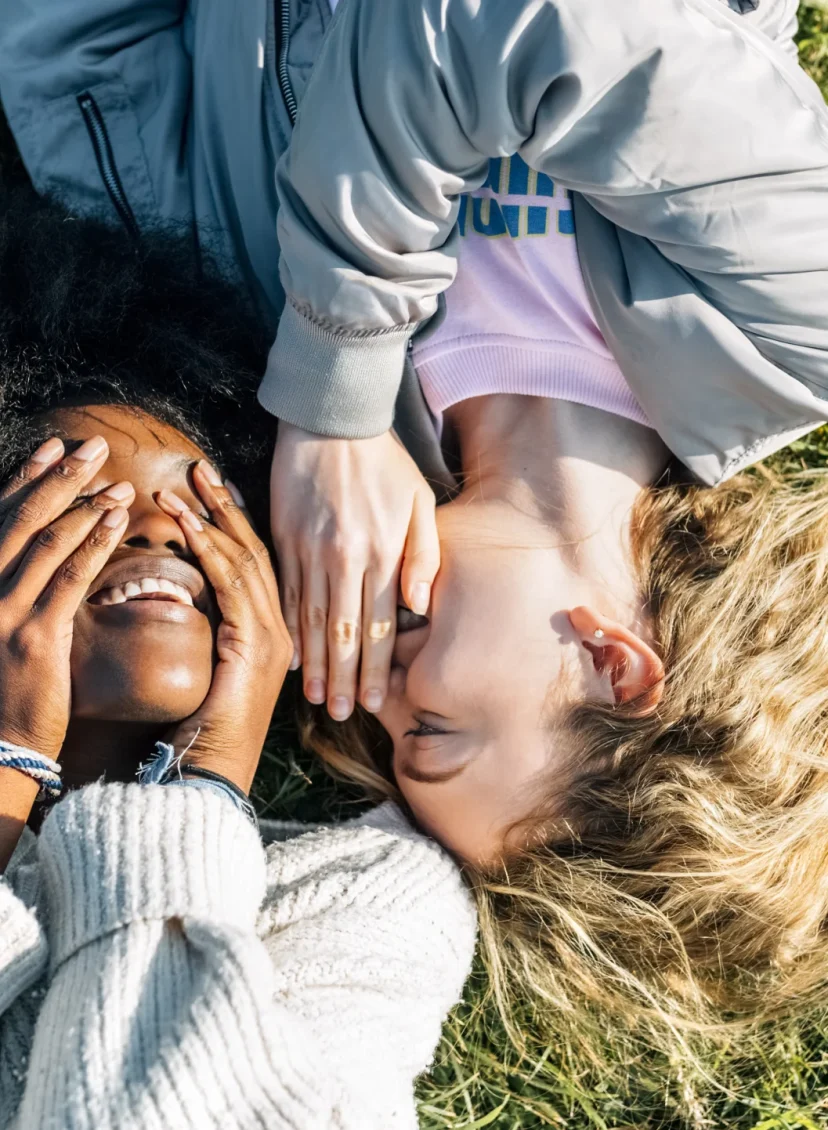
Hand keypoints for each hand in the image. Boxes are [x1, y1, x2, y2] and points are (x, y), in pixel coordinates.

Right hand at [0, 436, 132, 759]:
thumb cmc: (2, 689)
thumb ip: (12, 587)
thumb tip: (41, 549)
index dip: (25, 479)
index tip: (52, 447)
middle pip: (21, 519)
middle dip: (58, 477)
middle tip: (91, 445)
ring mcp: (2, 612)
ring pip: (45, 542)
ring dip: (84, 505)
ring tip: (117, 481)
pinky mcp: (34, 638)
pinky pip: (68, 579)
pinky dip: (93, 544)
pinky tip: (117, 521)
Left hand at [157, 463, 291, 793]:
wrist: (212, 775)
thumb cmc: (207, 734)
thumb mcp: (215, 674)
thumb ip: (221, 635)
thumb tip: (202, 602)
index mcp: (277, 636)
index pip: (260, 566)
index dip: (237, 524)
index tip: (216, 489)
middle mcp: (283, 631)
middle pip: (257, 553)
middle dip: (226, 508)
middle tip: (203, 469)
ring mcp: (274, 637)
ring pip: (244, 561)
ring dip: (209, 519)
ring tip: (182, 484)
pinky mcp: (253, 644)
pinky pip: (230, 584)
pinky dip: (206, 548)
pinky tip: (185, 523)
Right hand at [270, 424, 438, 720]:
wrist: (330, 418)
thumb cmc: (384, 461)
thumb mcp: (419, 501)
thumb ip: (423, 555)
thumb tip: (419, 605)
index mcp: (380, 552)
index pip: (379, 626)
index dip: (375, 668)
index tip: (373, 701)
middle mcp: (343, 558)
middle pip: (343, 633)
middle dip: (342, 679)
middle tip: (340, 714)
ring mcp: (309, 550)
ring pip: (311, 620)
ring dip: (314, 663)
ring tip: (313, 698)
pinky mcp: (284, 539)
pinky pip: (284, 593)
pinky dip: (288, 628)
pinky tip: (289, 655)